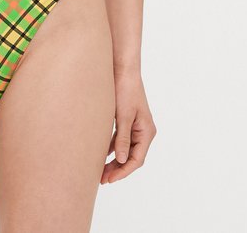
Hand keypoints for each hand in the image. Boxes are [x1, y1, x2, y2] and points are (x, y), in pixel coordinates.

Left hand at [101, 69, 156, 183]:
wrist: (122, 68)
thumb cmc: (125, 89)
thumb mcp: (123, 115)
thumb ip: (122, 138)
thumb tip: (119, 160)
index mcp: (146, 131)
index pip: (136, 159)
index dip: (123, 171)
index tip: (109, 179)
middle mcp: (143, 130)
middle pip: (131, 156)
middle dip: (117, 169)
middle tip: (102, 179)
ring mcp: (135, 125)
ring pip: (124, 149)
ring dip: (113, 160)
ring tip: (100, 171)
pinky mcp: (126, 119)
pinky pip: (120, 139)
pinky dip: (111, 147)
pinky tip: (100, 154)